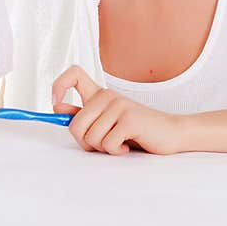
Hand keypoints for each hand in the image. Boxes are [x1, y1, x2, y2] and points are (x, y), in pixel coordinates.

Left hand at [52, 65, 182, 154]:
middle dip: (85, 142)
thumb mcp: (107, 121)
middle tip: (103, 143)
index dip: (58, 86)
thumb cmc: (137, 130)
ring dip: (104, 149)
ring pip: (90, 137)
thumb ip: (84, 114)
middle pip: (74, 124)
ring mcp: (118, 106)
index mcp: (100, 94)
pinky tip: (128, 146)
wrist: (170, 133)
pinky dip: (116, 151)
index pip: (73, 74)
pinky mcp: (129, 119)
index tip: (56, 104)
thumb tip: (57, 107)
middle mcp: (107, 95)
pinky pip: (108, 143)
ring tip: (120, 143)